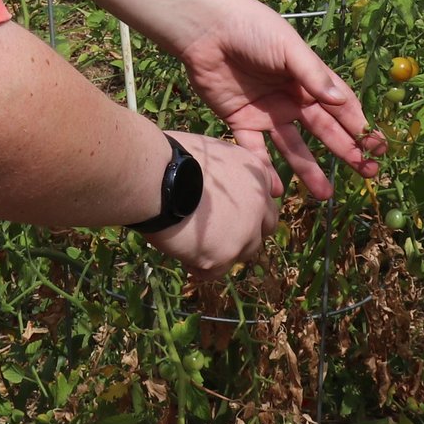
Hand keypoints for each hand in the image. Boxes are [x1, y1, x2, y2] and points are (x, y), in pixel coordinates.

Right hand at [140, 132, 283, 277]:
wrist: (158, 178)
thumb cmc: (173, 157)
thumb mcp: (211, 152)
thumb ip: (227, 170)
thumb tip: (220, 183)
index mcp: (255, 173)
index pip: (266, 198)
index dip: (249, 208)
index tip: (231, 213)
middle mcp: (258, 204)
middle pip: (264, 228)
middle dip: (245, 233)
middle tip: (219, 233)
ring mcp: (244, 232)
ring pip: (243, 252)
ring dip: (224, 251)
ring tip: (196, 245)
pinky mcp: (224, 256)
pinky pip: (215, 271)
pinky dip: (199, 266)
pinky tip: (183, 256)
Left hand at [172, 0, 383, 199]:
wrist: (206, 29)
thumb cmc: (252, 29)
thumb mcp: (287, 48)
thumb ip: (313, 75)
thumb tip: (341, 102)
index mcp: (308, 80)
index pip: (340, 107)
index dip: (360, 126)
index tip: (378, 148)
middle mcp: (291, 99)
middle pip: (323, 130)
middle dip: (345, 151)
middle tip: (367, 173)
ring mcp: (266, 112)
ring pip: (292, 147)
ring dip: (309, 170)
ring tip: (325, 194)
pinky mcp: (239, 121)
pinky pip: (254, 151)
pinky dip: (264, 169)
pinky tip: (277, 190)